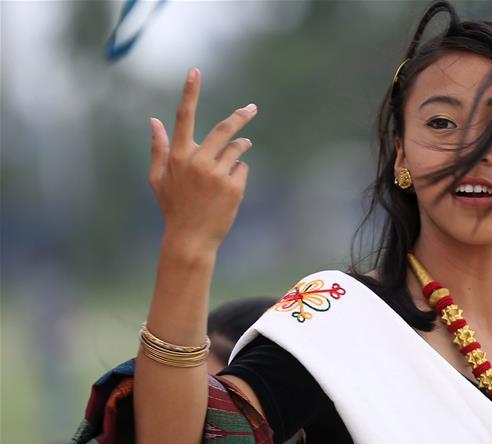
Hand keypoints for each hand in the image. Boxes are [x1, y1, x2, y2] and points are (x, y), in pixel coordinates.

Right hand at [148, 67, 256, 253]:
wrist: (191, 238)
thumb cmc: (173, 207)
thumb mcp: (158, 178)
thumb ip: (158, 148)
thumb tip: (153, 121)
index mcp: (178, 156)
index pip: (183, 117)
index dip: (190, 92)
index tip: (195, 71)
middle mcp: (198, 161)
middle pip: (224, 129)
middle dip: (241, 116)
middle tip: (252, 108)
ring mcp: (217, 174)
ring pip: (237, 149)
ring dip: (240, 149)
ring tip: (235, 157)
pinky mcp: (233, 186)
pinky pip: (242, 168)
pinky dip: (239, 172)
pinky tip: (229, 187)